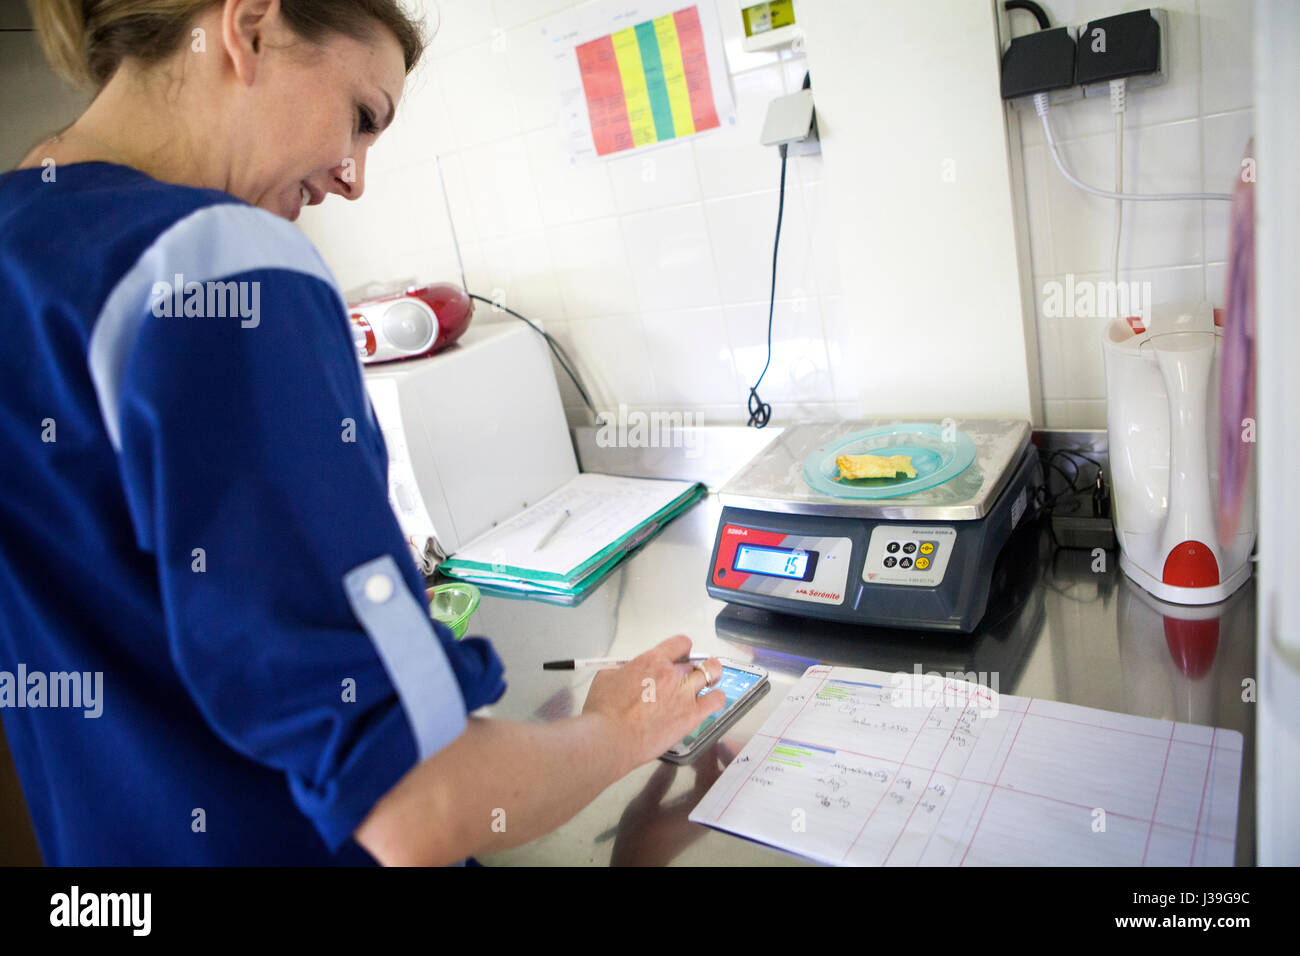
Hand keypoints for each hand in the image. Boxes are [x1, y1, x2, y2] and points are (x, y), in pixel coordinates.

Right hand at [582, 635, 723, 773]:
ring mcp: (685, 695)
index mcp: (652, 660)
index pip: (680, 643)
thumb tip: (629, 672)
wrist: (610, 739)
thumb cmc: (603, 710)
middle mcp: (673, 674)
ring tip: (705, 683)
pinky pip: (716, 700)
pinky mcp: (692, 716)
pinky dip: (716, 697)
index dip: (680, 649)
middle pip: (694, 661)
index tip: (677, 657)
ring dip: (710, 675)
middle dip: (689, 668)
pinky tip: (710, 700)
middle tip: (682, 679)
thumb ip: (624, 670)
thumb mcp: (606, 676)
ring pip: (712, 673)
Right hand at [610, 740, 734, 865]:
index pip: (710, 777)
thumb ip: (659, 782)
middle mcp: (704, 815)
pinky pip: (711, 794)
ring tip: (707, 750)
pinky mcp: (699, 821)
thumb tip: (672, 761)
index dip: (710, 755)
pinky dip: (709, 778)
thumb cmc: (638, 836)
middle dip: (725, 761)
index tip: (707, 737)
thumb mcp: (643, 805)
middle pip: (724, 783)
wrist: (639, 862)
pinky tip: (696, 767)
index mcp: (694, 810)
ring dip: (717, 769)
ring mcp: (704, 819)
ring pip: (719, 789)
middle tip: (715, 742)